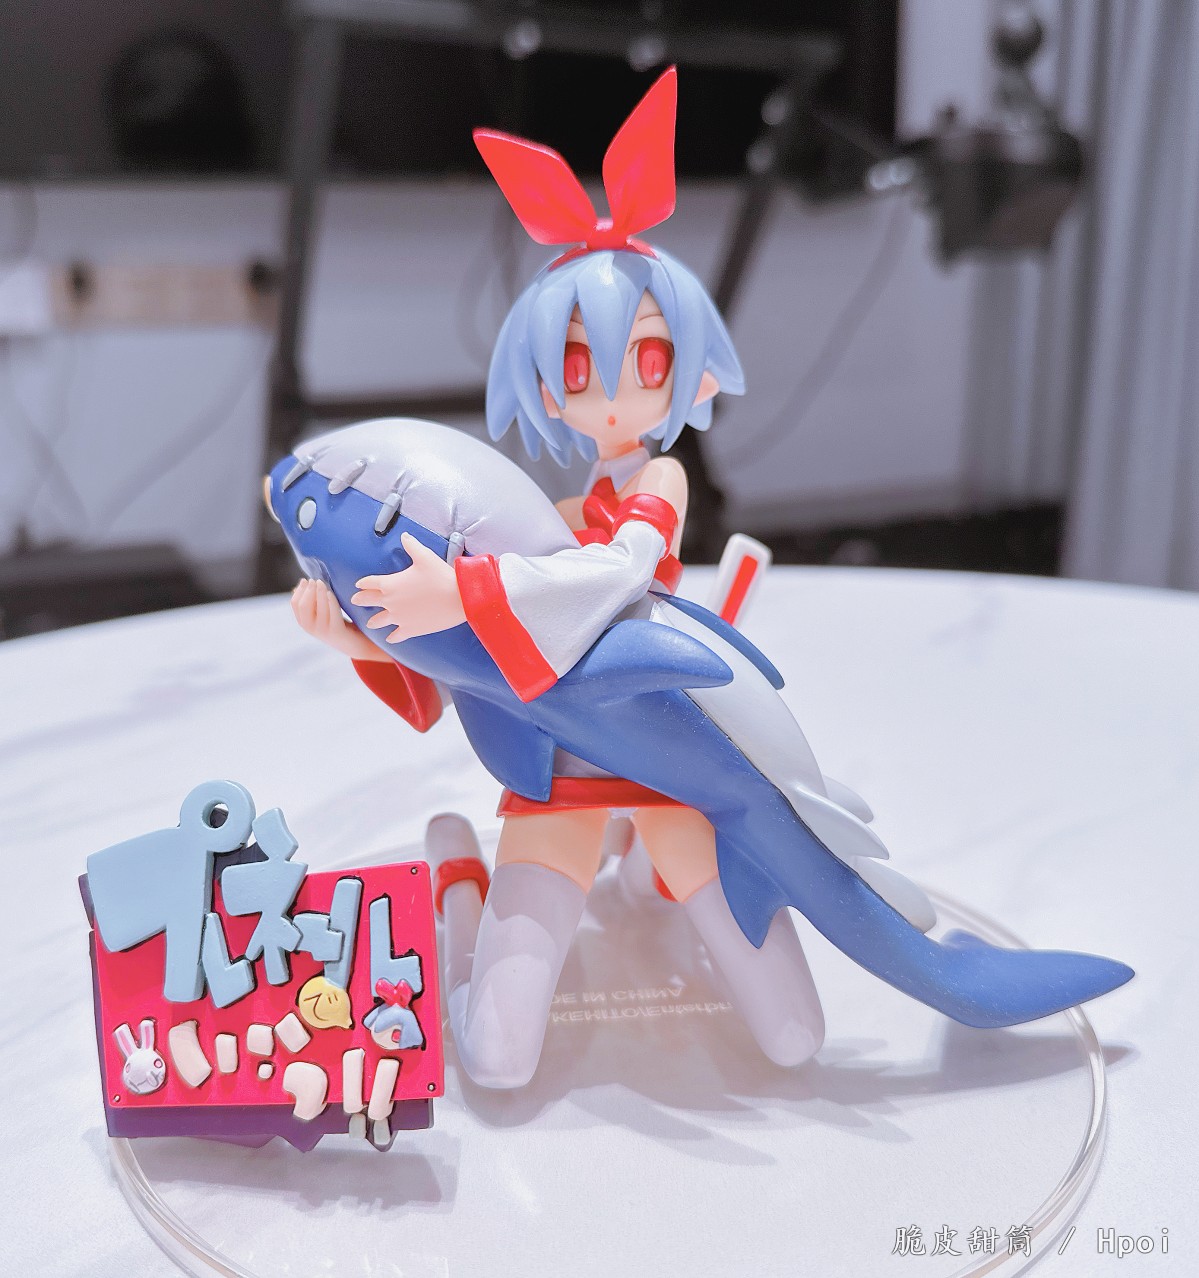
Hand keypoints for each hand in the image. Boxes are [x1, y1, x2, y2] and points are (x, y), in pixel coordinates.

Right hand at [291, 578, 383, 661]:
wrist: (356, 644)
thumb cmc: (339, 623)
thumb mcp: (322, 612)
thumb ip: (312, 603)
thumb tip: (296, 588)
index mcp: (306, 622)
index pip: (295, 604)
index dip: (299, 590)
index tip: (306, 580)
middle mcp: (312, 629)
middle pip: (303, 606)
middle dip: (308, 590)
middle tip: (315, 580)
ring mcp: (324, 631)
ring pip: (317, 608)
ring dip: (319, 593)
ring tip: (322, 583)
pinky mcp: (337, 631)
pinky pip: (332, 613)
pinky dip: (330, 601)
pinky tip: (331, 592)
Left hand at [351, 533, 465, 642]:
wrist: (459, 598)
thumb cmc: (441, 576)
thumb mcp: (425, 556)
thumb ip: (411, 545)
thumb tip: (404, 536)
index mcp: (390, 584)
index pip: (369, 583)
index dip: (363, 583)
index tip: (359, 585)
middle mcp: (390, 602)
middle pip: (368, 601)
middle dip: (360, 600)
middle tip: (355, 601)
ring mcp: (399, 618)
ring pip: (378, 622)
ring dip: (373, 622)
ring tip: (370, 623)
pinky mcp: (411, 630)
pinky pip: (395, 636)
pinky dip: (392, 637)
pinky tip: (390, 638)